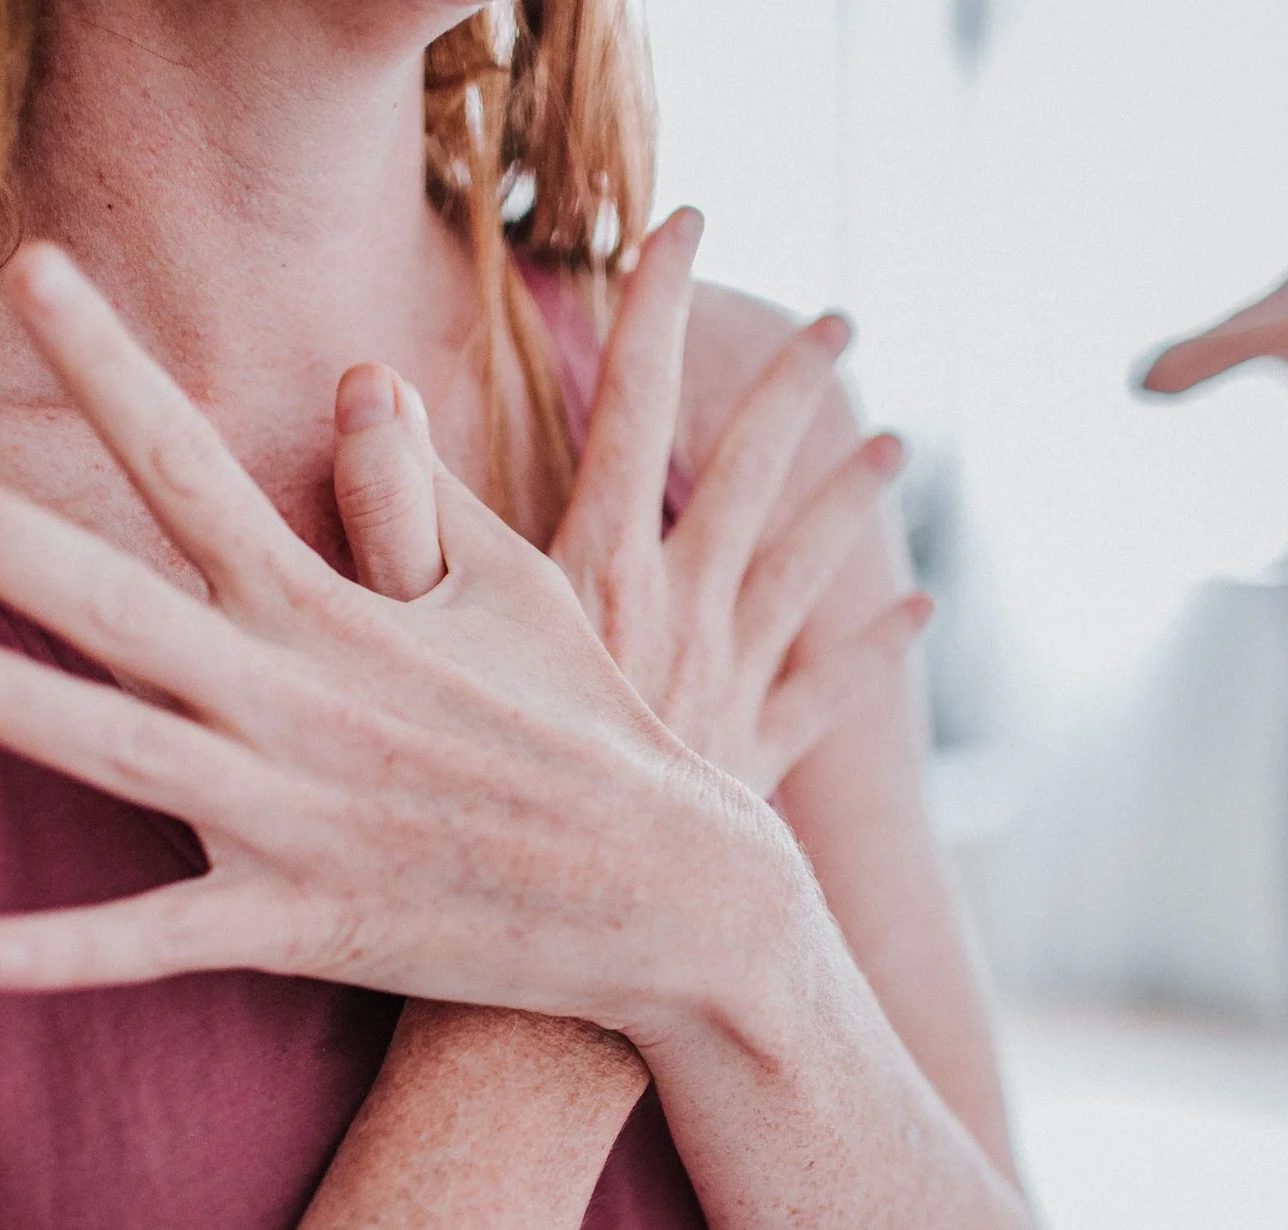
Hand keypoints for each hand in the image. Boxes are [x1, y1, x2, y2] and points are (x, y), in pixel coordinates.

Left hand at [0, 244, 814, 1040]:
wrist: (673, 892)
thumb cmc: (588, 726)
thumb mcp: (521, 589)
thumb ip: (418, 494)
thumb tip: (361, 376)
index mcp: (333, 609)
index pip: (192, 463)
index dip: (106, 365)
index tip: (29, 273)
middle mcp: (297, 698)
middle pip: (119, 599)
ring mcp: (296, 814)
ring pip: (123, 752)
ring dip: (7, 701)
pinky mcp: (308, 924)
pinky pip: (175, 941)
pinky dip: (82, 950)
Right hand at [329, 213, 925, 799]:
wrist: (554, 950)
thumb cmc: (462, 802)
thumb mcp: (405, 641)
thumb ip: (392, 508)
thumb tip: (368, 379)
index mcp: (597, 569)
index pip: (632, 403)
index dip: (655, 306)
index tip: (683, 222)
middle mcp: (678, 613)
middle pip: (746, 472)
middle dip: (791, 388)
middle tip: (843, 322)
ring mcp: (724, 687)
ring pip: (804, 572)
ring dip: (848, 505)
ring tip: (897, 450)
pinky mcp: (748, 764)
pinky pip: (824, 694)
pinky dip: (871, 653)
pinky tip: (919, 613)